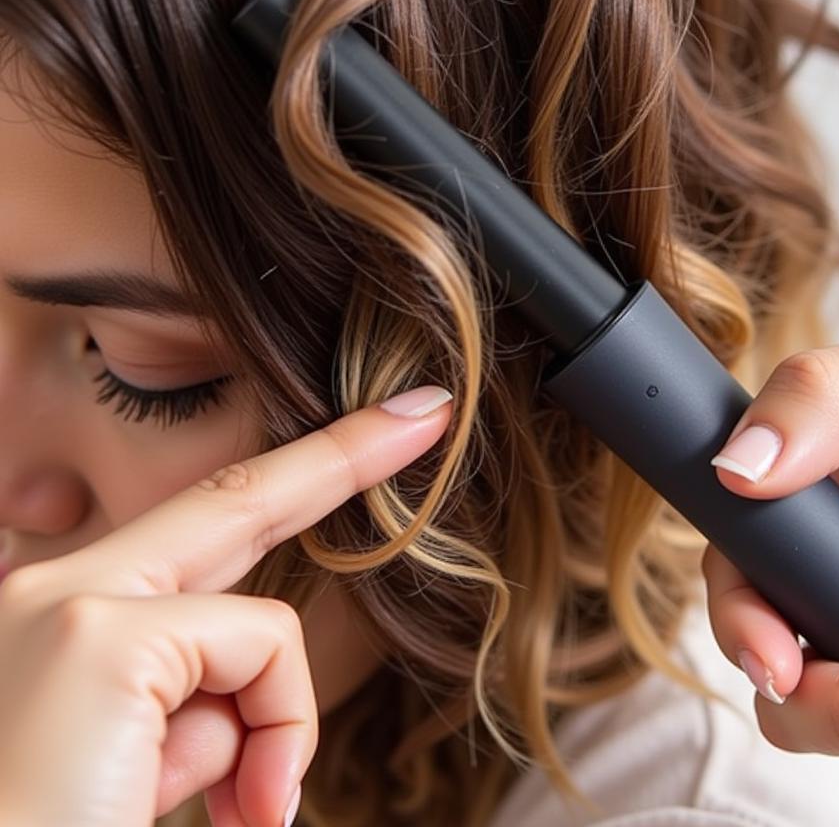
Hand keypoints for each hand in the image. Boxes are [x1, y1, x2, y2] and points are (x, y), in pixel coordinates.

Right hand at [0, 383, 452, 826]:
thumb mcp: (133, 767)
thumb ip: (188, 709)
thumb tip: (245, 716)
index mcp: (61, 618)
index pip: (195, 523)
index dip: (289, 474)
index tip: (379, 426)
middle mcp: (53, 589)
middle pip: (233, 500)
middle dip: (344, 452)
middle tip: (430, 409)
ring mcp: (71, 604)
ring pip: (261, 625)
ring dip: (270, 732)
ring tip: (223, 815)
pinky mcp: (101, 641)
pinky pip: (261, 658)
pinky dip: (273, 740)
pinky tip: (222, 811)